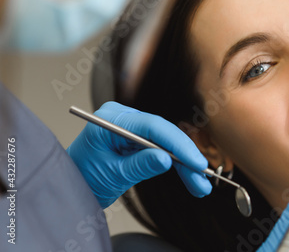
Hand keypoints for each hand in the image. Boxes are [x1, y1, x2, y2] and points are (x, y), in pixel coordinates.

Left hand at [67, 101, 211, 207]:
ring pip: (167, 144)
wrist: (70, 187)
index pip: (153, 126)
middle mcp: (123, 118)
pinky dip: (176, 165)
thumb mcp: (111, 175)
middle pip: (164, 135)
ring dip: (184, 165)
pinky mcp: (137, 140)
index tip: (196, 162)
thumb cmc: (82, 178)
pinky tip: (191, 178)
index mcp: (111, 120)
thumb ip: (139, 166)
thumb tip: (166, 159)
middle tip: (202, 177)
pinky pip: (162, 150)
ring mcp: (131, 128)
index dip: (178, 144)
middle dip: (185, 158)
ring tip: (200, 185)